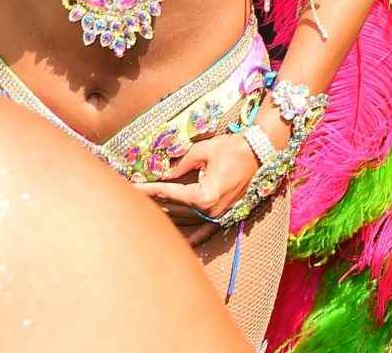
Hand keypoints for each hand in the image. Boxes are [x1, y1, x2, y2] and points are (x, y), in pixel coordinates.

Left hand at [135, 133, 259, 245]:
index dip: (148, 190)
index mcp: (203, 195)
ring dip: (166, 217)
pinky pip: (205, 232)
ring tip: (146, 212)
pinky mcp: (224, 217)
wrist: (259, 154)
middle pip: (174, 210)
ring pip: (185, 221)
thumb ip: (181, 165)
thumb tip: (164, 174)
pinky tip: (179, 243)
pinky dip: (191, 237)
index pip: (169, 194)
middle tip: (132, 198)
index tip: (132, 188)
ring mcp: (217, 217)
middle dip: (153, 203)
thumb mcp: (203, 151)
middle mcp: (210, 211)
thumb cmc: (232, 149)